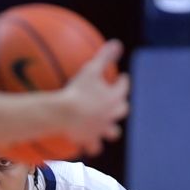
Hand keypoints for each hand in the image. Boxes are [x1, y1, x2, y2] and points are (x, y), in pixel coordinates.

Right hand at [60, 39, 129, 155]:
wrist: (66, 115)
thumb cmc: (79, 90)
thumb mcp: (91, 69)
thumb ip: (105, 56)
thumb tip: (117, 42)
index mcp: (114, 97)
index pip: (123, 87)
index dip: (122, 81)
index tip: (122, 77)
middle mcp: (112, 115)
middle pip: (122, 109)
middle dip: (120, 105)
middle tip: (116, 101)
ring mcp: (101, 129)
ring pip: (113, 132)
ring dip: (111, 130)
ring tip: (108, 129)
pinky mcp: (90, 140)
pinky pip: (93, 147)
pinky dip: (92, 146)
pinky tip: (89, 145)